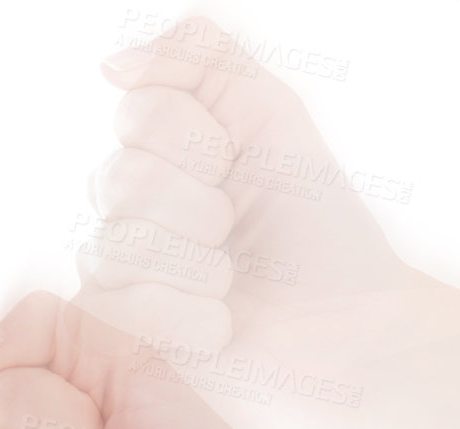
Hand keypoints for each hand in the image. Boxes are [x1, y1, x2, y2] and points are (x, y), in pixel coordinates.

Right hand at [80, 15, 419, 428]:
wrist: (349, 330)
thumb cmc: (319, 229)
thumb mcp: (273, 116)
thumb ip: (200, 60)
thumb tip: (110, 67)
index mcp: (164, 147)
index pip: (138, 114)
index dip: (200, 143)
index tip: (245, 168)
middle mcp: (133, 205)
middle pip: (118, 181)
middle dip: (199, 207)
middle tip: (239, 232)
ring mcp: (125, 271)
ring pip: (116, 246)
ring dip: (199, 266)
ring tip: (234, 284)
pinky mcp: (131, 337)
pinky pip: (120, 309)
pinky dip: (188, 317)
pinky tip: (223, 327)